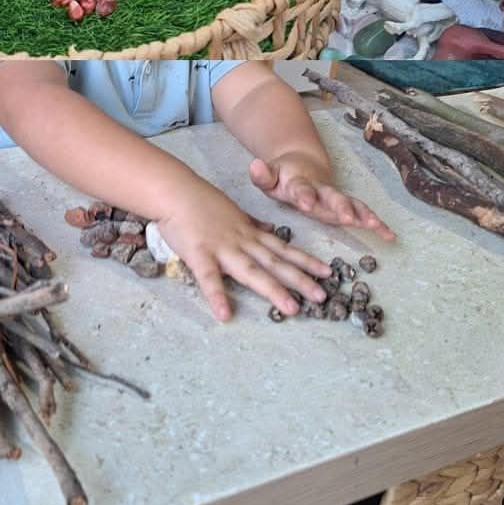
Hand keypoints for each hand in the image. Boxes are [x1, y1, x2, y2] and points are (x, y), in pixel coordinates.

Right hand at [158, 185, 332, 321]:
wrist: (176, 190)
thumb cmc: (200, 200)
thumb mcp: (233, 211)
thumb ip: (252, 223)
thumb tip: (271, 229)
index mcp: (249, 232)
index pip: (282, 249)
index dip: (305, 261)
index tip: (327, 272)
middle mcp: (242, 241)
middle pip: (274, 262)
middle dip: (299, 279)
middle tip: (322, 297)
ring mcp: (222, 248)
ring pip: (252, 271)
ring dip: (273, 290)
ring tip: (293, 309)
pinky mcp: (200, 254)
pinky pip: (209, 278)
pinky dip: (218, 296)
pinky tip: (225, 315)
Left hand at [250, 155, 395, 240]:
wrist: (303, 165)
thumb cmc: (282, 177)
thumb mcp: (268, 176)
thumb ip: (262, 175)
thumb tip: (254, 165)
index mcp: (300, 183)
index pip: (301, 189)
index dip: (304, 195)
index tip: (306, 203)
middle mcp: (321, 190)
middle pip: (332, 197)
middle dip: (341, 207)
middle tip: (348, 218)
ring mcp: (335, 197)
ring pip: (352, 205)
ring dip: (364, 215)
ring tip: (377, 227)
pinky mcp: (346, 206)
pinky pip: (362, 213)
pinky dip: (376, 223)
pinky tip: (390, 235)